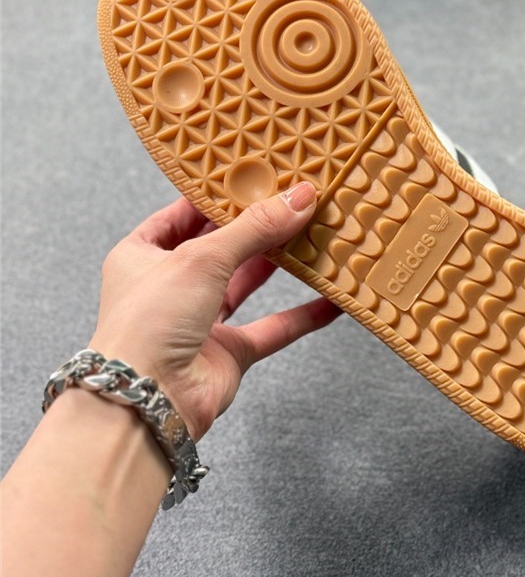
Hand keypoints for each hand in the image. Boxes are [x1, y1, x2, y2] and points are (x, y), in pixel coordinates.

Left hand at [91, 182, 339, 439]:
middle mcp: (169, 286)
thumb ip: (254, 229)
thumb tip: (298, 198)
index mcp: (142, 255)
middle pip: (220, 246)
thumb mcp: (202, 257)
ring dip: (279, 262)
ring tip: (312, 234)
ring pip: (246, 282)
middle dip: (256, 225)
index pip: (182, 213)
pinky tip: (330, 299)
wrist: (147, 400)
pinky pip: (272, 327)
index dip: (217, 195)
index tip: (255, 176)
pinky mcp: (227, 353)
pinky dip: (302, 314)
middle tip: (292, 199)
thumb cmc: (148, 323)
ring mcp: (198, 321)